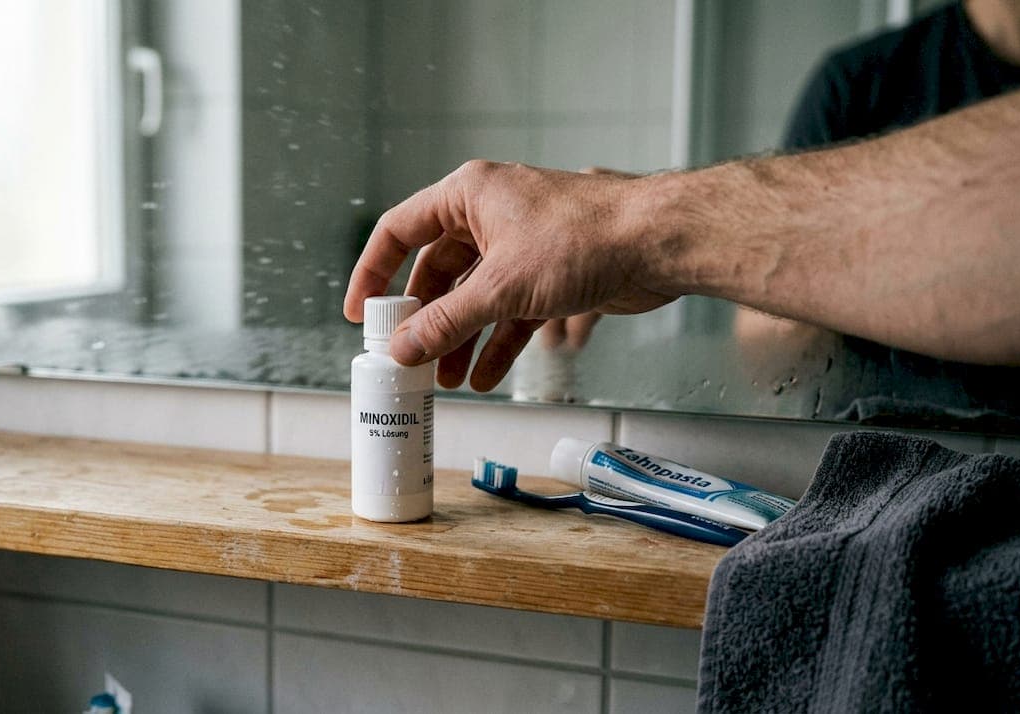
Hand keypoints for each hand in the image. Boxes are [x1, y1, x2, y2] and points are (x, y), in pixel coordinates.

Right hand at [343, 160, 675, 390]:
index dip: (374, 272)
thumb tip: (402, 348)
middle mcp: (490, 214)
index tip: (361, 314)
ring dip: (460, 339)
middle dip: (425, 321)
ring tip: (447, 381)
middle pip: (438, 271)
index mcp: (468, 195)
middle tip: (408, 358)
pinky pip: (509, 310)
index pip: (399, 230)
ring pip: (475, 296)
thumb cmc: (584, 239)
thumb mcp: (501, 288)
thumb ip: (446, 322)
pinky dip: (497, 341)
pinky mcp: (549, 272)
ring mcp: (520, 244)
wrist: (658, 241)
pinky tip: (487, 376)